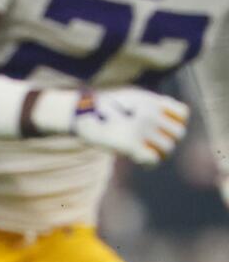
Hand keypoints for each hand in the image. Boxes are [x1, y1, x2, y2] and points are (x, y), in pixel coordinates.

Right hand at [66, 87, 188, 166]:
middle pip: (179, 132)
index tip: (166, 128)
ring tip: (149, 154)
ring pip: (168, 147)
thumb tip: (164, 117)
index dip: (178, 122)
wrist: (79, 113)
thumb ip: (148, 105)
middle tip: (157, 145)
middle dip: (170, 140)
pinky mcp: (131, 145)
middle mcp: (150, 114)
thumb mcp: (128, 98)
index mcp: (151, 101)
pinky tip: (141, 161)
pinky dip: (149, 163)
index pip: (182, 113)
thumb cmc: (101, 107)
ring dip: (160, 153)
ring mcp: (142, 130)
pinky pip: (153, 159)